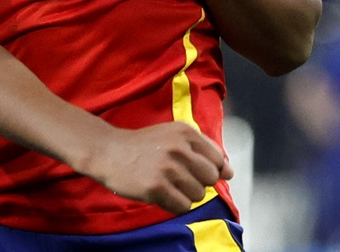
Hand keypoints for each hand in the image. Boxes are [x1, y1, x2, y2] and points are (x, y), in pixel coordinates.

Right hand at [82, 121, 232, 213]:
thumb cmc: (144, 146)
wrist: (109, 151)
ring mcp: (168, 168)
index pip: (218, 159)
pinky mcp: (156, 187)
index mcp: (187, 132)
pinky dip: (175, 205)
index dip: (211, 170)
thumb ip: (203, 149)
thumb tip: (229, 172)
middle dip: (199, 182)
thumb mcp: (174, 135)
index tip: (196, 172)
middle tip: (178, 178)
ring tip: (168, 184)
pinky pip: (183, 207)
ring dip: (185, 195)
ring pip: (198, 195)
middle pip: (211, 178)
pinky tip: (162, 194)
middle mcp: (180, 148)